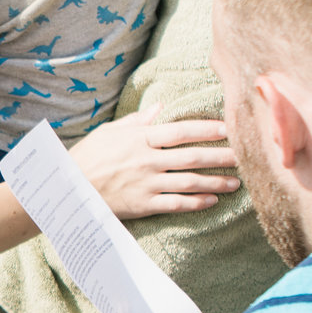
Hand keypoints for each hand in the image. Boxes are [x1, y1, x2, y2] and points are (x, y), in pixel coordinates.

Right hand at [70, 114, 237, 218]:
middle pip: (192, 157)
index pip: (181, 131)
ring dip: (215, 182)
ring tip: (236, 183)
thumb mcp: (110, 131)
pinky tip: (212, 201)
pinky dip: (196, 203)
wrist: (66, 188)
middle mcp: (147, 160)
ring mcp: (146, 183)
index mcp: (140, 138)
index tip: (229, 128)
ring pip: (189, 182)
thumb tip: (162, 108)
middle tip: (245, 157)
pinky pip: (176, 204)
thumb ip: (138, 121)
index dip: (207, 129)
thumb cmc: (88, 156)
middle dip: (221, 157)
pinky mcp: (143, 205)